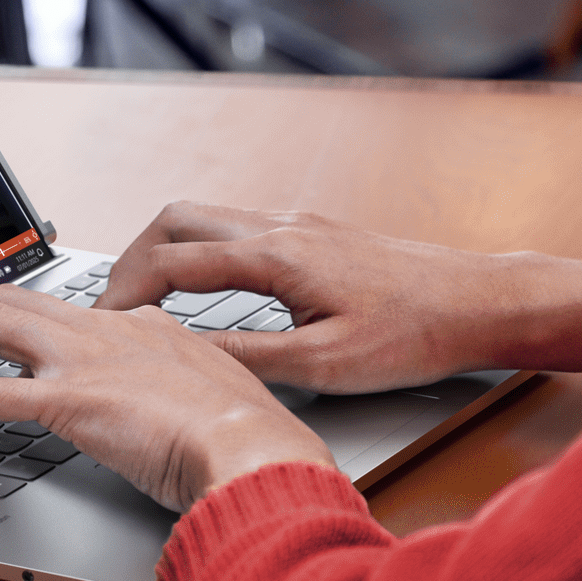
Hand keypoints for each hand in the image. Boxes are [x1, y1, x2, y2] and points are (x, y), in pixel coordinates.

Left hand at [0, 285, 334, 511]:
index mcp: (148, 325)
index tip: (33, 354)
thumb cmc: (249, 435)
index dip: (45, 334)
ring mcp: (82, 360)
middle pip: (21, 301)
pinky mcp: (63, 400)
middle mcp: (108, 330)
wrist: (254, 448)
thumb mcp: (223, 394)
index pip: (77, 313)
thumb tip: (192, 410)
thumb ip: (195, 390)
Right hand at [96, 203, 581, 391]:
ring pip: (205, 216)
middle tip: (112, 300)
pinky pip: (236, 226)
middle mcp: (280, 227)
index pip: (171, 264)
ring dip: (165, 249)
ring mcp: (298, 223)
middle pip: (175, 220)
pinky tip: (208, 285)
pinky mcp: (316, 232)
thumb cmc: (416, 333)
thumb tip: (187, 357)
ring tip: (147, 293)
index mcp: (274, 257)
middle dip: (131, 257)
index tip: (101, 322)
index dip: (124, 292)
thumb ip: (249, 357)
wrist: (481, 303)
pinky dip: (201, 249)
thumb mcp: (326, 364)